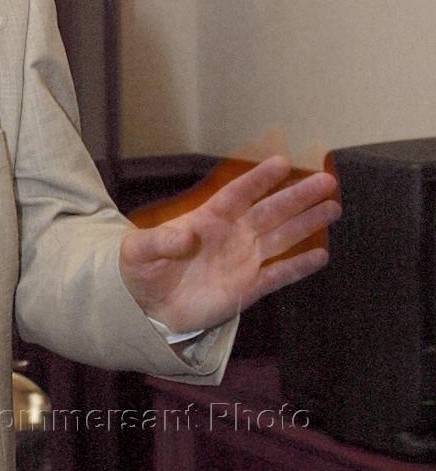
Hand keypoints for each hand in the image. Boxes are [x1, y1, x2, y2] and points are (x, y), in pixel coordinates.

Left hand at [119, 156, 339, 332]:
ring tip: (333, 208)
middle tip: (326, 181)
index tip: (281, 163)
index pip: (237, 194)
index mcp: (207, 220)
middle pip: (270, 211)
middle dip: (297, 196)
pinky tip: (321, 255)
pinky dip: (298, 267)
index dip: (258, 179)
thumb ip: (160, 241)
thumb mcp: (138, 251)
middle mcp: (232, 235)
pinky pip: (278, 275)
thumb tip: (187, 236)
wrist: (148, 307)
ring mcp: (243, 260)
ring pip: (281, 238)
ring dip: (306, 224)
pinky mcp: (248, 288)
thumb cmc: (142, 270)